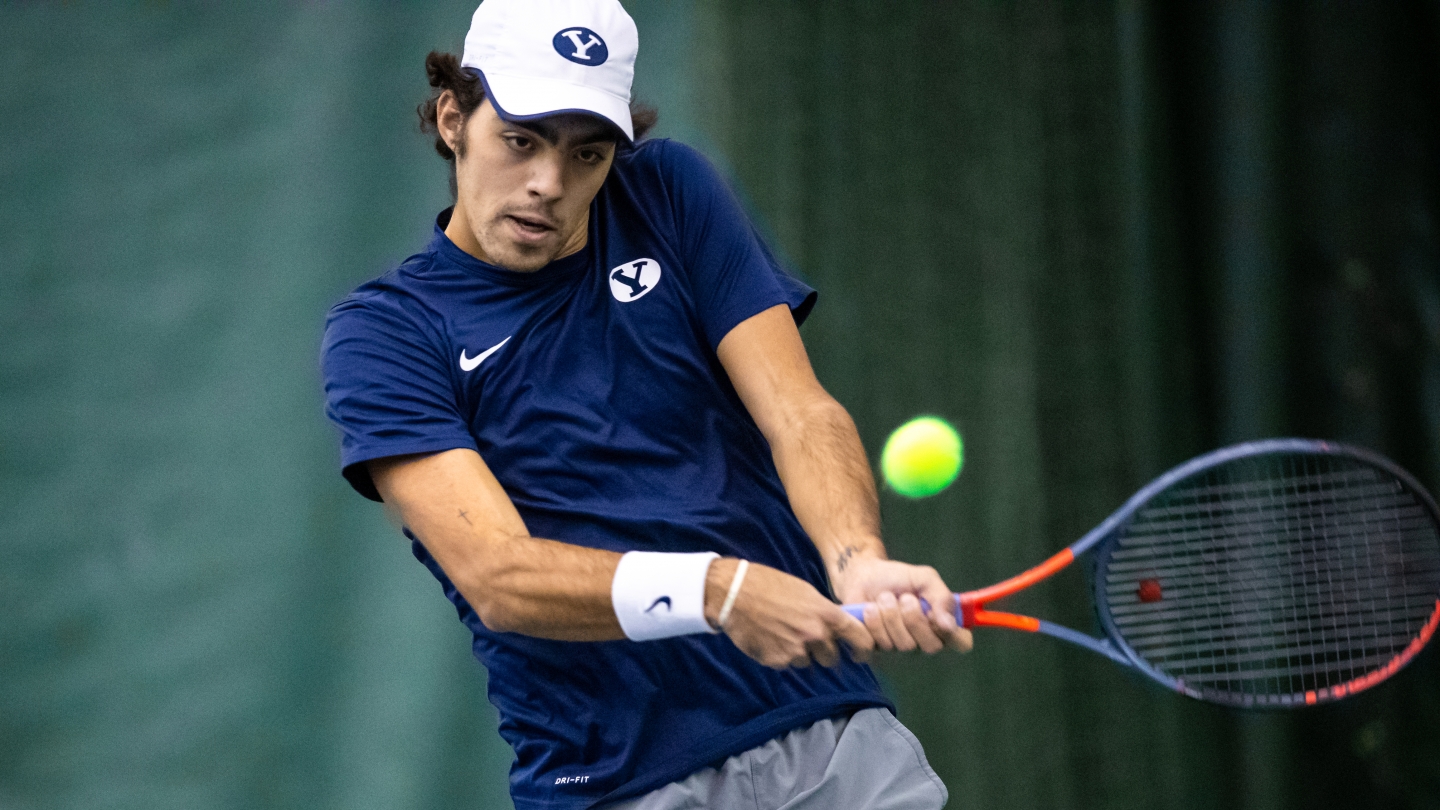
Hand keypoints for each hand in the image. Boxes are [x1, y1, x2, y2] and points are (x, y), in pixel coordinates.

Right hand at [706, 558, 874, 668]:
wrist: (735, 593)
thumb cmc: (770, 585)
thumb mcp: (806, 592)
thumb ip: (824, 613)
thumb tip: (837, 628)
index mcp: (827, 615)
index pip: (860, 639)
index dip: (864, 649)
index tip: (860, 654)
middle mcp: (815, 635)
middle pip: (832, 658)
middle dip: (823, 652)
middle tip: (809, 639)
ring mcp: (796, 651)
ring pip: (808, 663)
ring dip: (800, 654)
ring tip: (783, 635)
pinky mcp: (777, 661)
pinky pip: (787, 664)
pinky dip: (781, 656)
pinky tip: (770, 639)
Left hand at [832, 555, 973, 653]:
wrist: (863, 575)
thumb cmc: (898, 579)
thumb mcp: (925, 579)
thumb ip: (942, 598)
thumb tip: (949, 625)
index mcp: (942, 628)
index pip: (961, 644)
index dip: (954, 634)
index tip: (938, 616)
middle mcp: (922, 645)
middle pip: (930, 647)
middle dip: (914, 617)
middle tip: (904, 598)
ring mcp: (897, 654)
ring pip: (899, 645)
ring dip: (889, 613)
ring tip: (882, 599)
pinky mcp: (871, 654)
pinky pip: (872, 646)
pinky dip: (870, 622)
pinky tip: (868, 610)